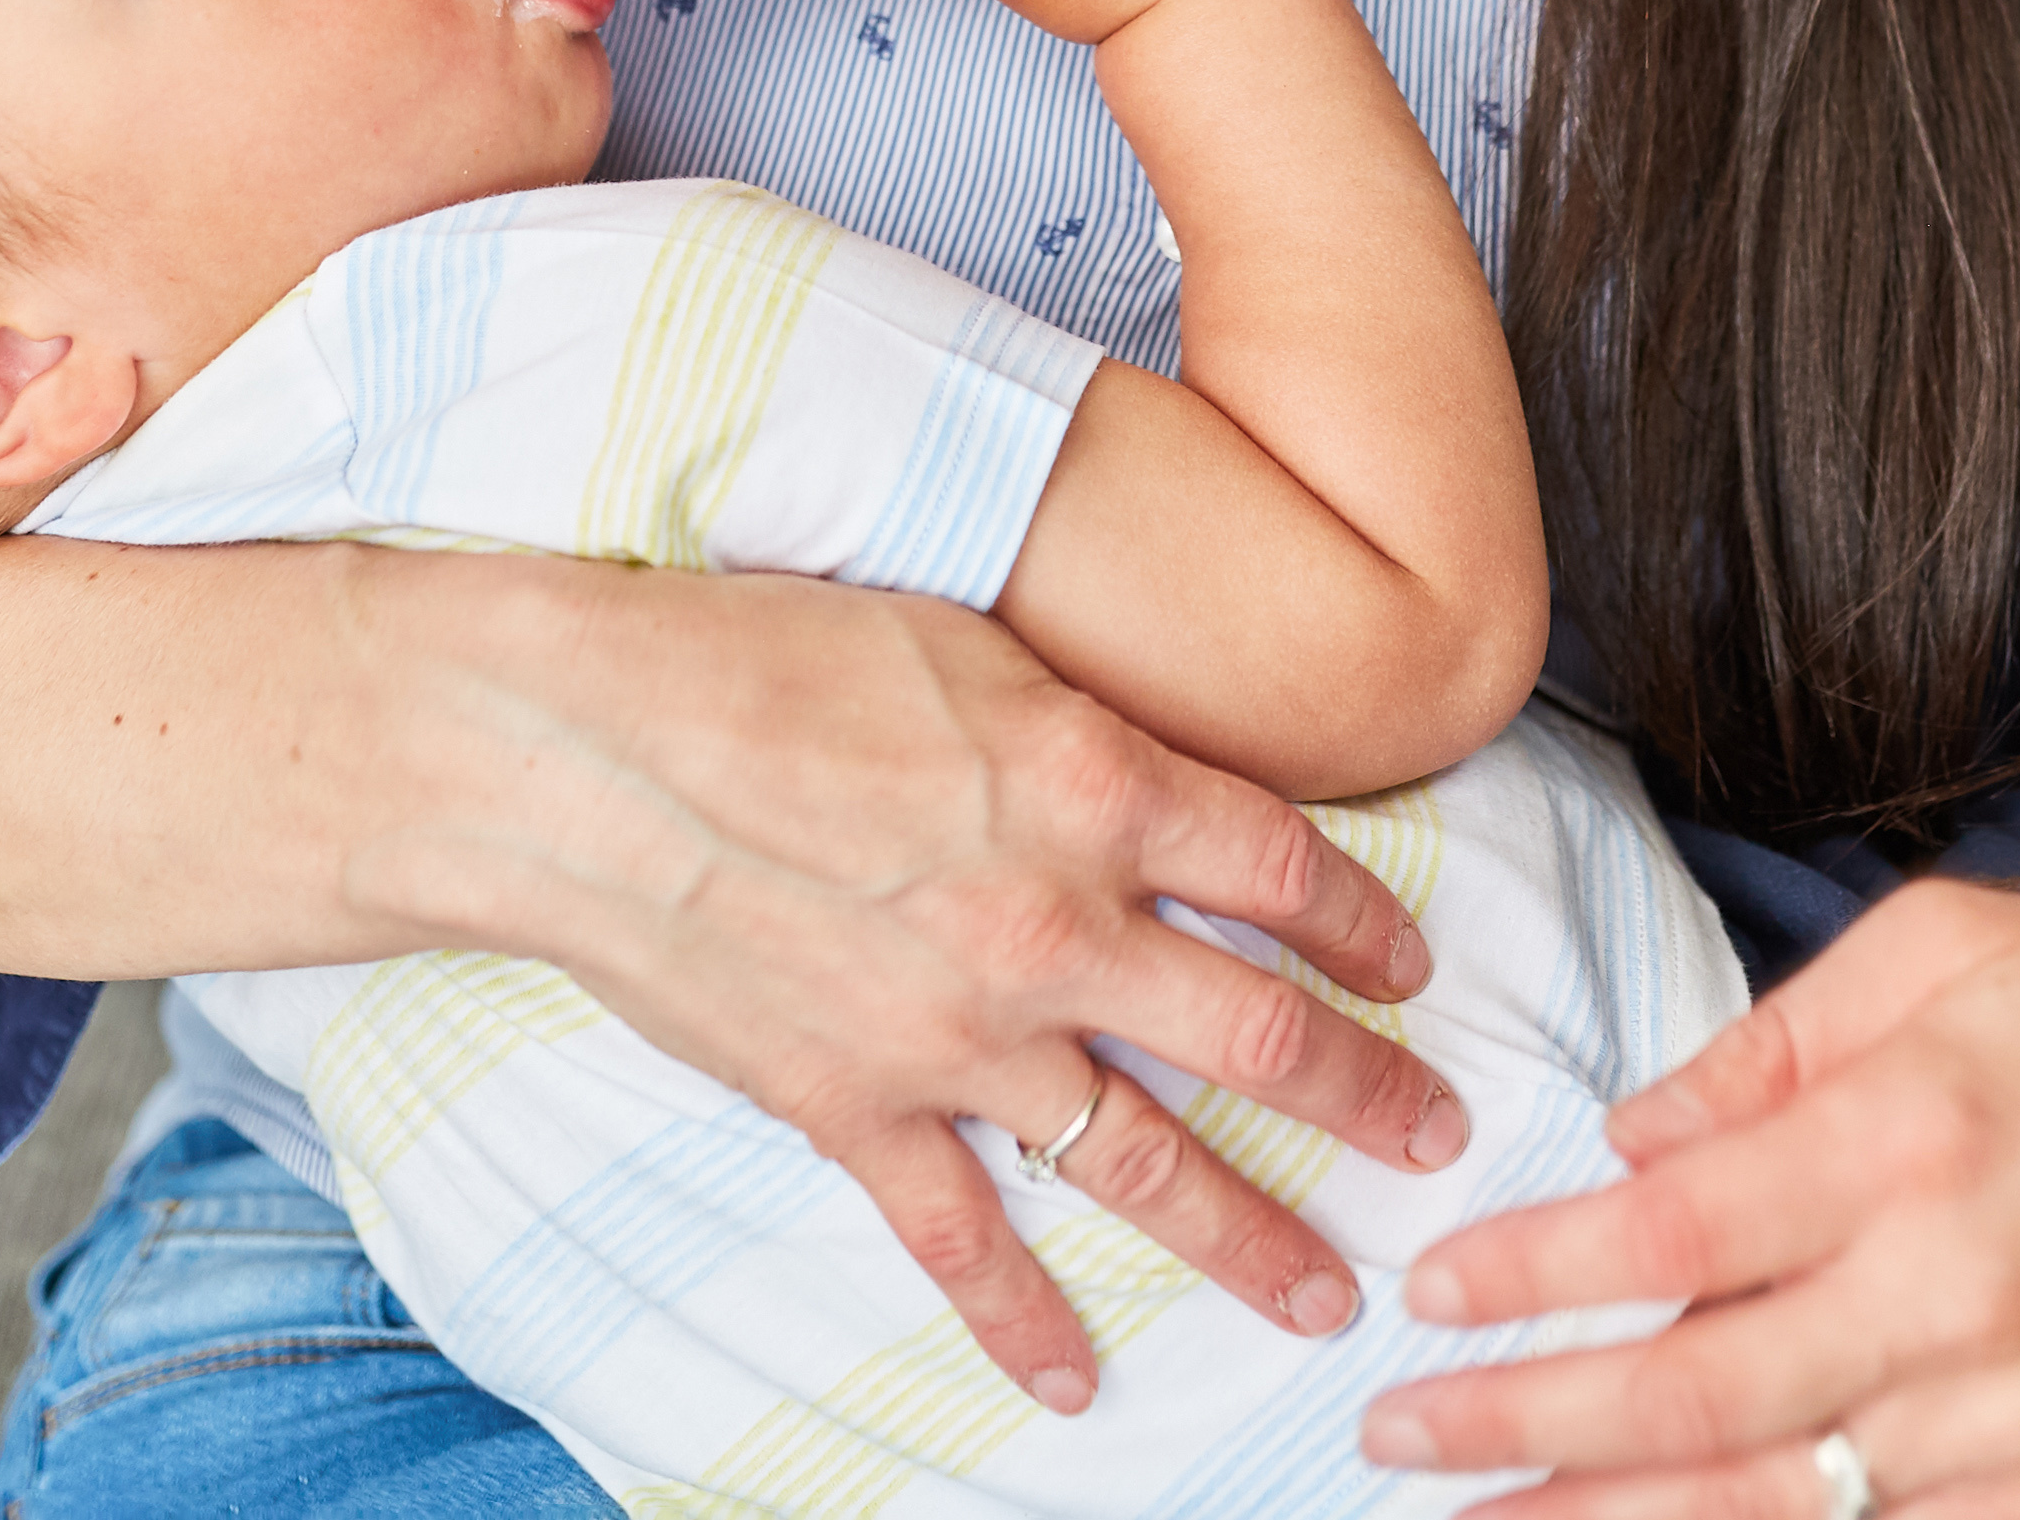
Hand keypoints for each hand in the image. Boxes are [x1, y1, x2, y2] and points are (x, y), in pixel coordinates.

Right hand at [398, 564, 1478, 1412]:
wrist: (582, 746)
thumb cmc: (757, 652)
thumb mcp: (961, 637)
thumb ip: (1075, 725)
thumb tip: (1151, 772)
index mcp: (1097, 782)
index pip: (1290, 872)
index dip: (1372, 928)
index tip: (1416, 970)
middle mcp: (1059, 922)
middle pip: (1263, 1035)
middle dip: (1370, 1099)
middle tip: (1437, 1139)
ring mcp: (961, 1035)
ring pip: (1150, 1162)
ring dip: (1251, 1236)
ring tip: (1324, 1291)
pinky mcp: (855, 1108)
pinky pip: (965, 1241)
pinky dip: (1022, 1322)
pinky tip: (1075, 1383)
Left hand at [1355, 881, 2019, 1514]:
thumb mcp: (1942, 950)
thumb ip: (1767, 1045)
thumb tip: (1632, 1136)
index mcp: (1910, 1143)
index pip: (1671, 1234)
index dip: (1535, 1276)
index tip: (1429, 1296)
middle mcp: (1954, 1298)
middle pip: (1692, 1396)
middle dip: (1523, 1427)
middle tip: (1396, 1438)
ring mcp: (2013, 1417)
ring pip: (1772, 1499)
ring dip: (1611, 1515)